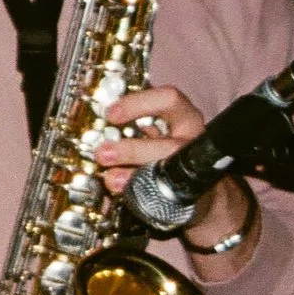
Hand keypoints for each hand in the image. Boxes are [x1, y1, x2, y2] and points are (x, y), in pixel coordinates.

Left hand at [97, 86, 258, 265]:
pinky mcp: (191, 194)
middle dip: (132, 150)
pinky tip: (126, 192)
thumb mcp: (152, 129)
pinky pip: (166, 195)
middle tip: (103, 153)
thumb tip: (97, 129)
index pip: (169, 99)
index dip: (137, 104)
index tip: (110, 114)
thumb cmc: (166, 149)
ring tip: (111, 179)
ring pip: (168, 173)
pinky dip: (141, 194)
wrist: (196, 187)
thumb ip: (130, 126)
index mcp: (184, 116)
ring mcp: (194, 168)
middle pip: (170, 145)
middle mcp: (194, 140)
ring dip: (134, 177)